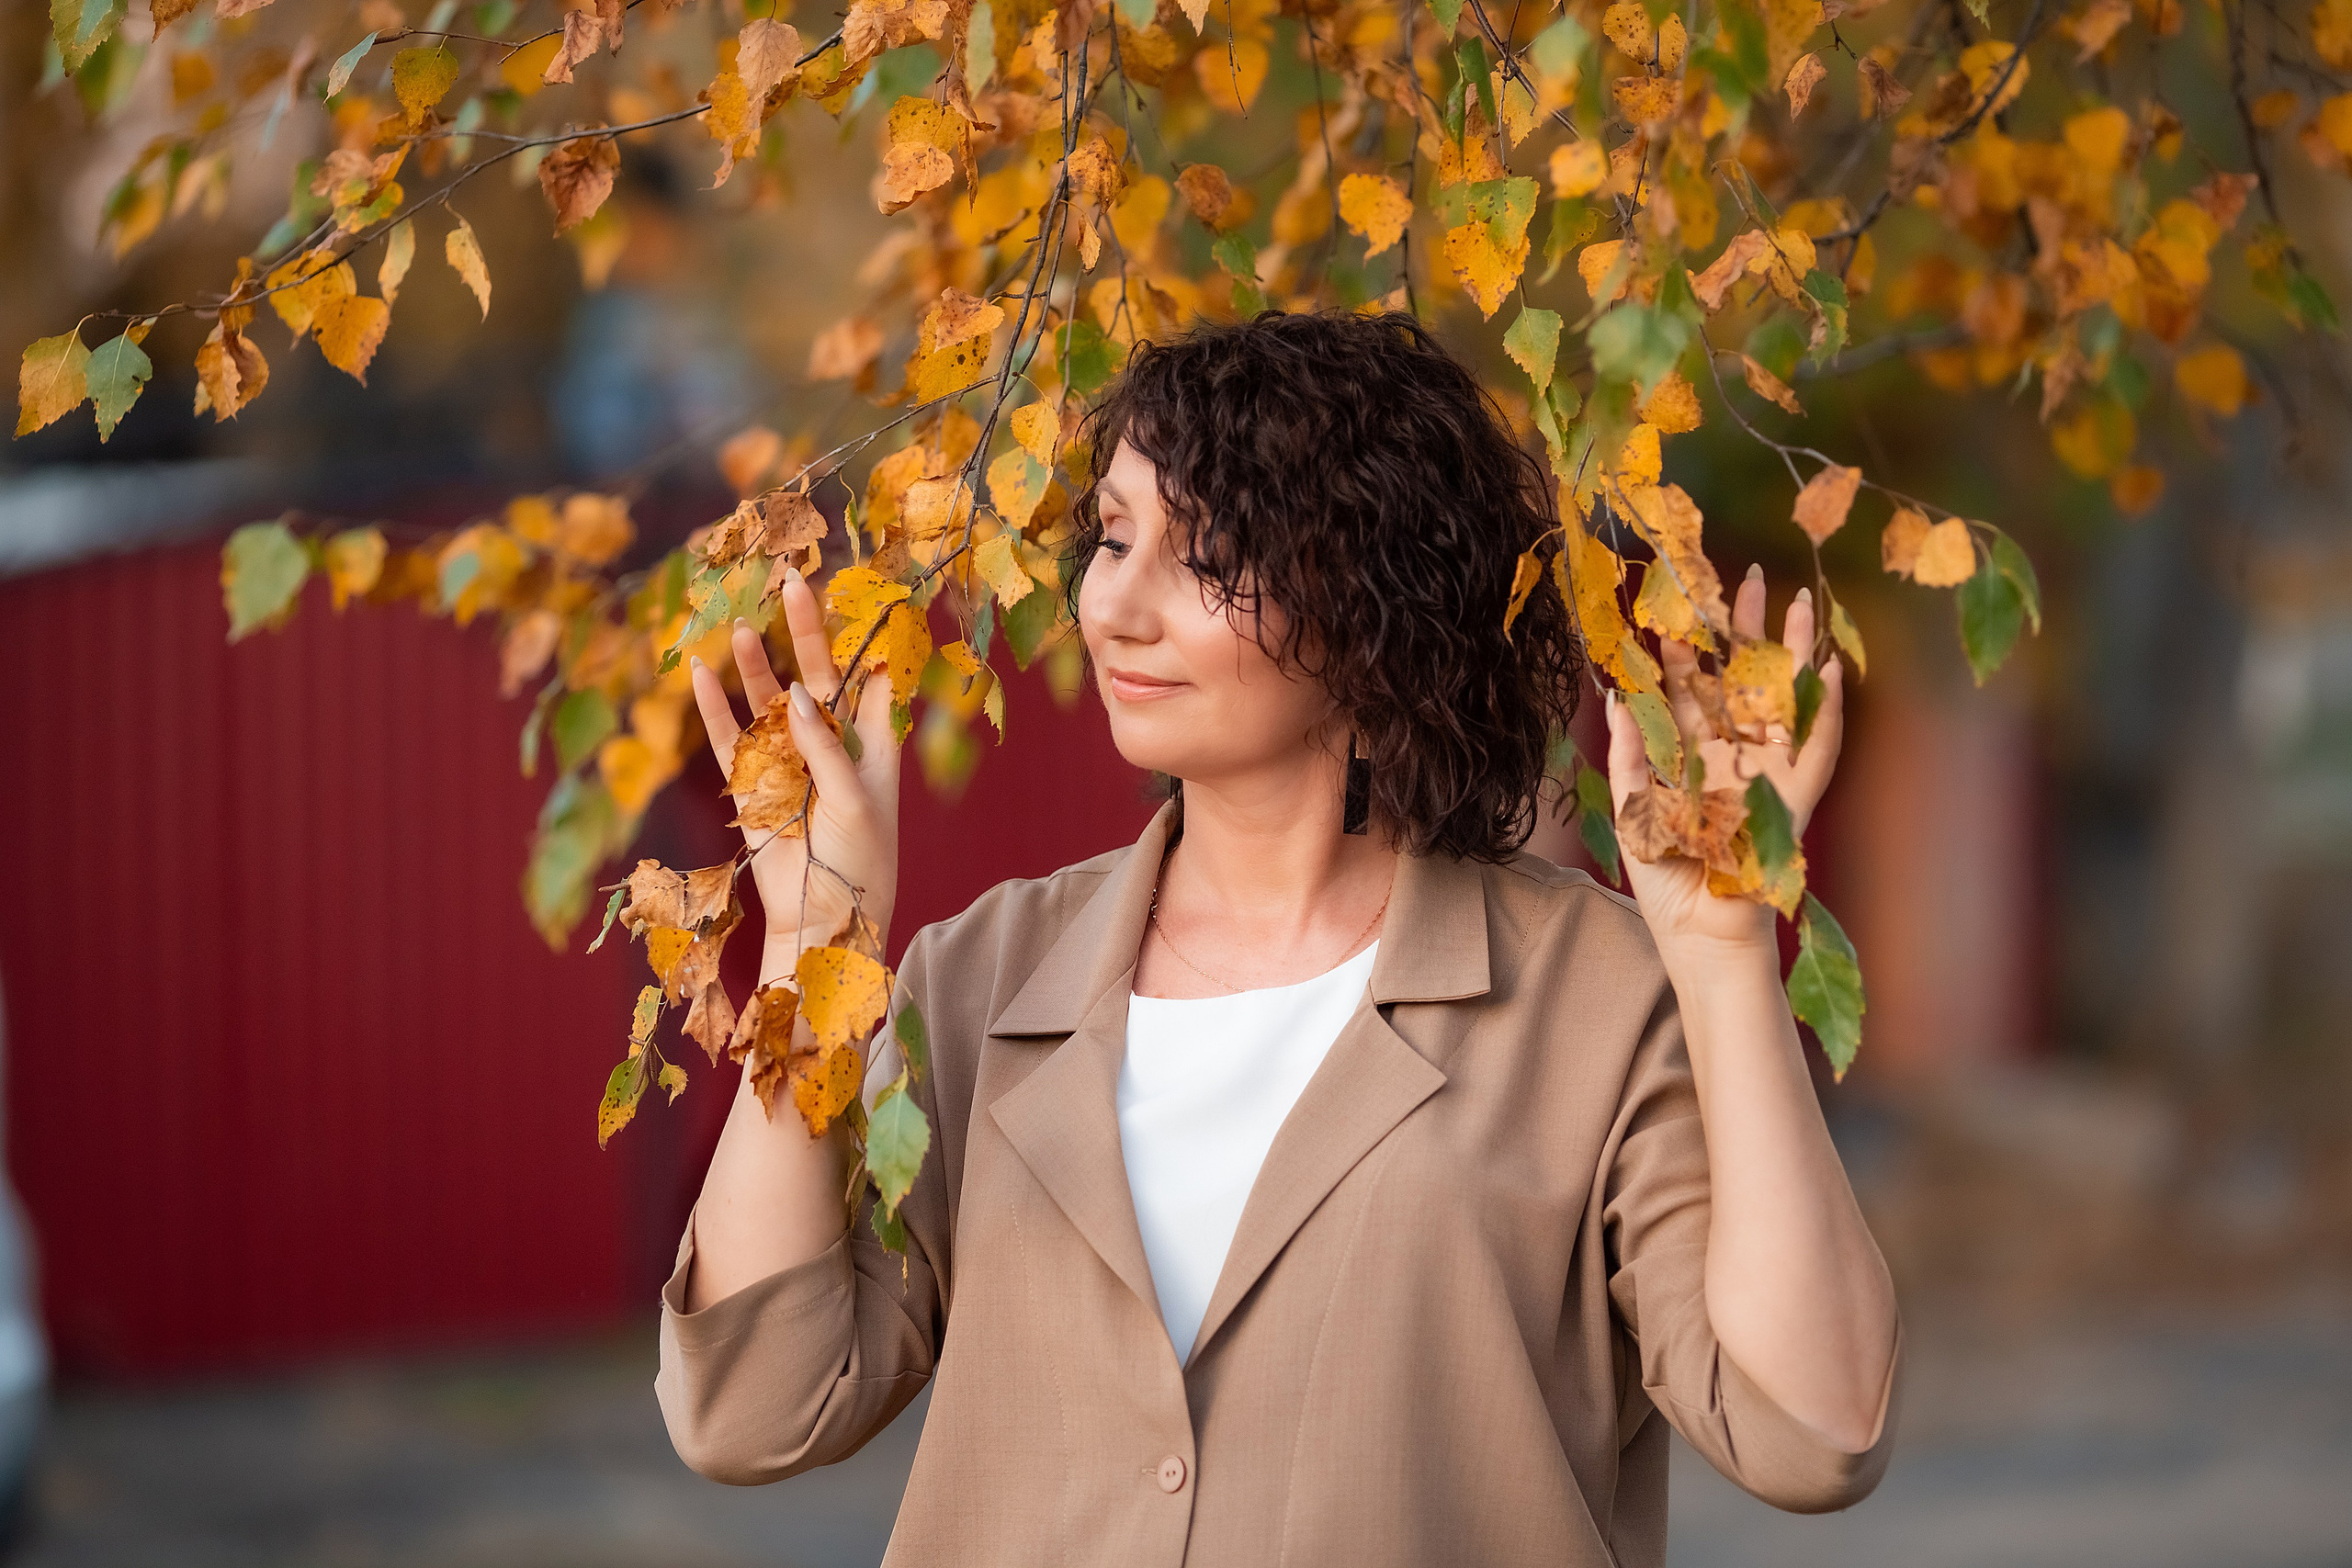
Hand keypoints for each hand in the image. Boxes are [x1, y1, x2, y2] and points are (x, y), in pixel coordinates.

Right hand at [689, 567, 901, 947]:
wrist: (824, 918)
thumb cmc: (860, 861)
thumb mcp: (856, 800)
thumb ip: (827, 747)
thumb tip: (797, 696)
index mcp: (872, 743)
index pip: (872, 679)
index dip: (868, 638)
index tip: (865, 590)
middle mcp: (829, 742)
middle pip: (816, 674)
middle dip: (803, 629)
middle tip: (791, 581)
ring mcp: (786, 760)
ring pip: (767, 700)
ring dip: (754, 665)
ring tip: (742, 625)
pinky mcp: (750, 784)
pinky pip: (727, 739)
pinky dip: (713, 708)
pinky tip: (699, 673)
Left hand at [1604, 565, 1844, 951]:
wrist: (1702, 940)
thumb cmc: (1667, 888)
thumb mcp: (1634, 814)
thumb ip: (1630, 756)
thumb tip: (1614, 697)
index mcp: (1693, 762)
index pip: (1688, 696)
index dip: (1680, 656)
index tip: (1670, 613)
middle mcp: (1734, 761)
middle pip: (1740, 684)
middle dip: (1743, 634)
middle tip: (1744, 581)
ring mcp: (1768, 776)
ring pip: (1784, 701)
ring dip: (1794, 654)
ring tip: (1801, 603)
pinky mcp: (1795, 799)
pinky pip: (1819, 749)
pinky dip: (1828, 711)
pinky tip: (1835, 670)